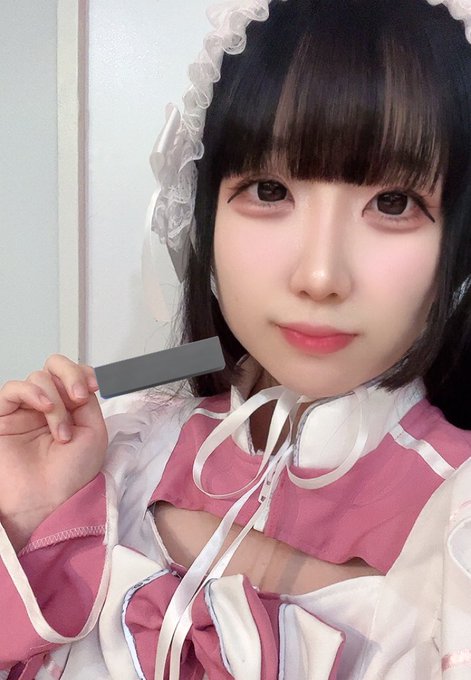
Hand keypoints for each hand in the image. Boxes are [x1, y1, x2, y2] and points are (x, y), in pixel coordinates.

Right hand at [0, 354, 107, 551]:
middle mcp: (46, 406)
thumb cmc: (71, 475)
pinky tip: (45, 408)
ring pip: (38, 378)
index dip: (83, 373)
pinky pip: (13, 389)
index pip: (73, 373)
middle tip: (79, 397)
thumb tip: (81, 378)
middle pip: (54, 367)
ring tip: (62, 432)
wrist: (49, 502)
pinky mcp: (4, 417)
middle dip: (70, 375)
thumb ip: (87, 401)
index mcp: (70, 408)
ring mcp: (25, 411)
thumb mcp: (94, 432)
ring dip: (56, 402)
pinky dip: (33, 392)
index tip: (95, 386)